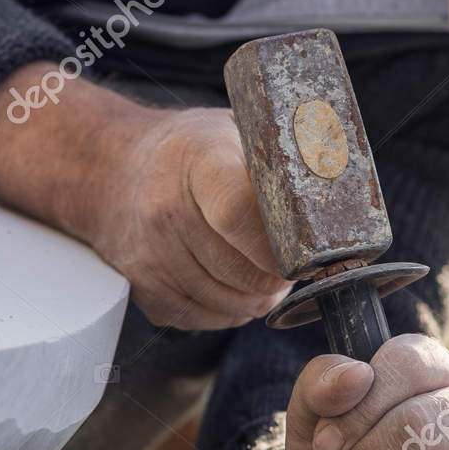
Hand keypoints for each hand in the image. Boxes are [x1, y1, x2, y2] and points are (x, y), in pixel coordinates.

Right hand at [99, 106, 292, 327]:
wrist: (110, 168)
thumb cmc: (190, 151)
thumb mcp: (233, 131)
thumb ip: (279, 160)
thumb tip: (338, 196)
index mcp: (197, 160)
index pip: (239, 214)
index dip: (277, 247)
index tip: (300, 254)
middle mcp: (165, 210)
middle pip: (242, 271)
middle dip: (277, 279)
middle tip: (290, 267)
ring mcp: (150, 254)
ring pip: (228, 303)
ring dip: (257, 299)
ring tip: (264, 274)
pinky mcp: (143, 288)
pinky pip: (203, 318)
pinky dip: (228, 311)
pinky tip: (234, 286)